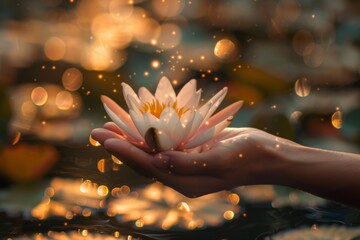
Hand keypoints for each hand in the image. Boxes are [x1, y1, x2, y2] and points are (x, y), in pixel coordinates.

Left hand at [91, 124, 295, 197]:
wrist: (268, 154)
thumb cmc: (249, 157)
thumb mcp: (221, 160)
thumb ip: (189, 164)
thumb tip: (159, 162)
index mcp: (185, 182)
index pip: (147, 165)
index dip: (124, 151)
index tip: (103, 138)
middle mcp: (181, 174)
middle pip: (143, 159)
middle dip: (119, 144)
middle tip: (96, 130)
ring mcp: (186, 161)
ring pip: (152, 149)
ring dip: (131, 136)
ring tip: (110, 123)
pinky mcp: (193, 149)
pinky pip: (166, 141)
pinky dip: (150, 131)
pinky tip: (140, 121)